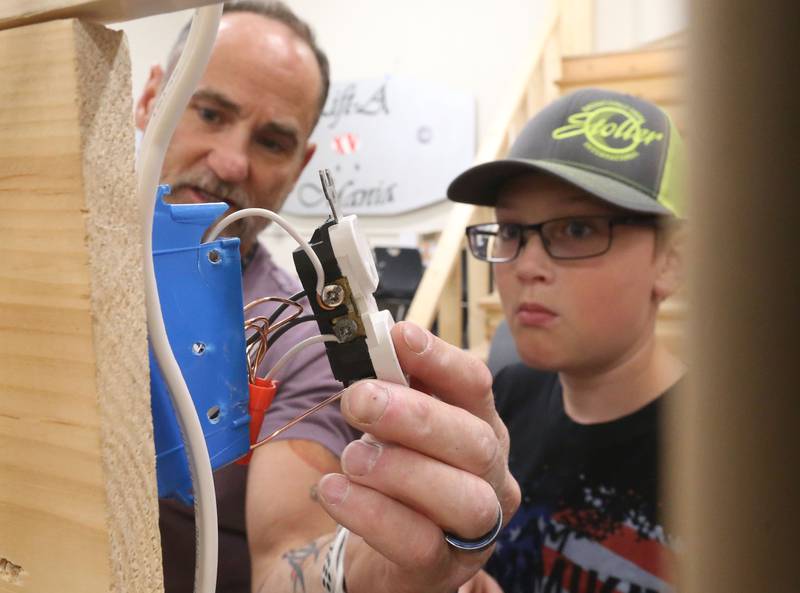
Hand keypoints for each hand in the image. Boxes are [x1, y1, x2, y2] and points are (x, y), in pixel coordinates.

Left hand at [316, 321, 520, 592]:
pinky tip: (334, 490)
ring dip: (400, 469)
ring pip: (463, 497)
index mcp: (480, 428)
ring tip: (350, 457)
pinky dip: (372, 513)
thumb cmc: (386, 472)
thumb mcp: (387, 423)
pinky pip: (419, 543)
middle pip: (476, 442)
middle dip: (416, 416)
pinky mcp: (443, 571)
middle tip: (360, 399)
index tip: (398, 337)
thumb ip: (389, 386)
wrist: (366, 548)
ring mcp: (475, 530)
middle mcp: (491, 477)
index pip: (476, 386)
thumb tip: (379, 341)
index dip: (441, 359)